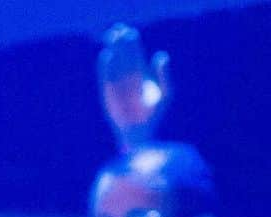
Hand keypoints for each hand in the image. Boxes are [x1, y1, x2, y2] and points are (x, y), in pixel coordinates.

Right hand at [98, 23, 170, 149]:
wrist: (139, 133)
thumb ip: (165, 75)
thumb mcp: (165, 94)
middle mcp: (128, 76)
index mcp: (142, 74)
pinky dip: (105, 67)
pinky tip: (107, 56)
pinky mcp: (107, 92)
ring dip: (111, 49)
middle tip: (119, 29)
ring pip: (113, 62)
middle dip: (120, 42)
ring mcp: (117, 84)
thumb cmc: (154, 115)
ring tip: (111, 37)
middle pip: (122, 54)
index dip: (132, 42)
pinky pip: (105, 76)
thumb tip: (161, 55)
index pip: (135, 52)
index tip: (131, 32)